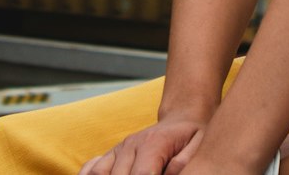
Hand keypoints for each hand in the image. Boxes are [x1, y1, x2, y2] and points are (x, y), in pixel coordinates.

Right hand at [77, 118, 204, 174]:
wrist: (180, 119)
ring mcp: (119, 150)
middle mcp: (131, 145)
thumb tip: (170, 174)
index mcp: (153, 143)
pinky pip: (91, 168)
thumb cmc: (191, 135)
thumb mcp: (197, 145)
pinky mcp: (111, 155)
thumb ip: (184, 162)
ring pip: (100, 174)